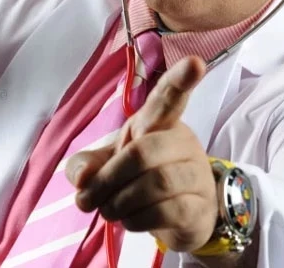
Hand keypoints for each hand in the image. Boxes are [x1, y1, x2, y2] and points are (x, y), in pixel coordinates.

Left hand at [65, 56, 218, 251]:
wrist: (183, 214)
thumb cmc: (142, 177)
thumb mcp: (108, 165)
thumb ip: (86, 165)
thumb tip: (82, 180)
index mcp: (160, 122)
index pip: (170, 97)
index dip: (180, 80)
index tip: (195, 62)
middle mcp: (183, 142)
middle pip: (144, 151)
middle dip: (108, 179)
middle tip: (89, 199)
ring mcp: (197, 174)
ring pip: (157, 183)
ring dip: (120, 203)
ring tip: (109, 211)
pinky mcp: (201, 206)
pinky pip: (167, 211)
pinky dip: (137, 220)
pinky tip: (130, 220)